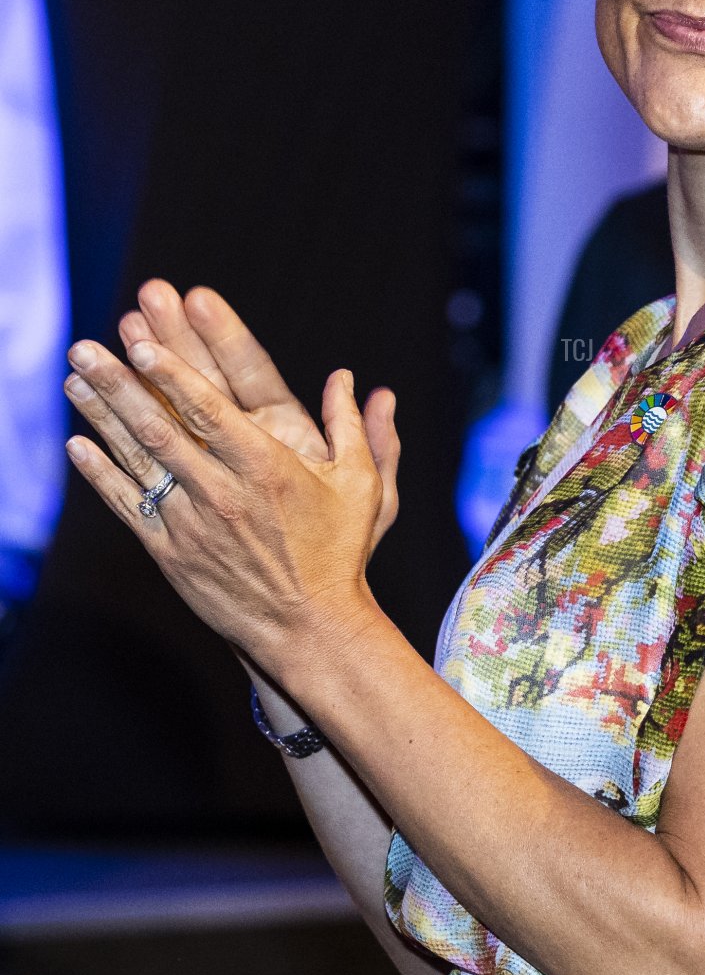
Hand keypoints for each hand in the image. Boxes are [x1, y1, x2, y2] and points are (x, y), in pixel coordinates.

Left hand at [63, 332, 397, 675]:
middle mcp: (222, 493)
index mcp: (266, 468)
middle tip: (85, 349)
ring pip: (138, 463)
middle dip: (119, 385)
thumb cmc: (338, 554)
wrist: (309, 629)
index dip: (172, 375)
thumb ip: (354, 428)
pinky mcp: (172, 553)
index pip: (209, 412)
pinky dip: (100, 476)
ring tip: (74, 380)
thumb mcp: (361, 487)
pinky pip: (129, 507)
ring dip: (102, 419)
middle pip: (160, 430)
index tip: (142, 345)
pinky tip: (77, 445)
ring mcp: (192, 524)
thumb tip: (346, 377)